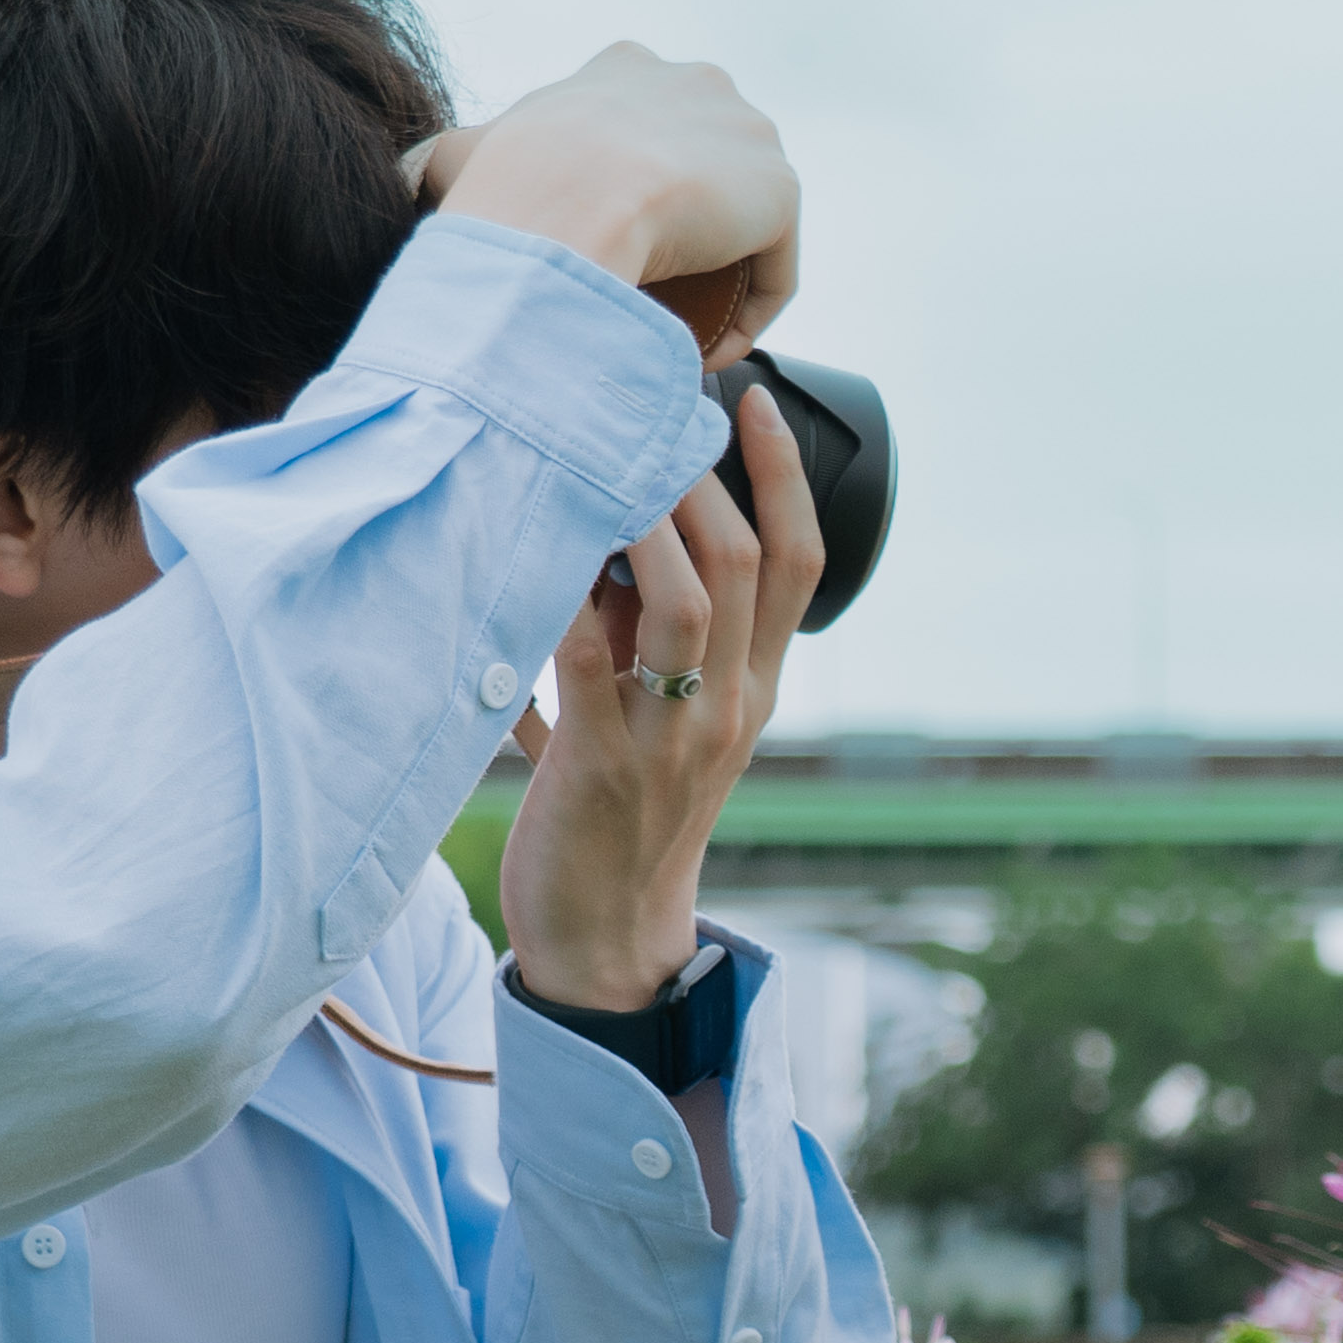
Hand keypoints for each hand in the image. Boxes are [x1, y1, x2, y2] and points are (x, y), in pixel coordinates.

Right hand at [407, 43, 795, 353]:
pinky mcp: (780, 189)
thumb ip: (445, 161)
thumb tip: (406, 179)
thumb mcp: (462, 154)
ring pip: (740, 226)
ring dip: (716, 284)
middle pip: (703, 176)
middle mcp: (698, 83)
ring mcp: (747, 133)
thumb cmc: (507, 185)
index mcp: (628, 67)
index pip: (646, 136)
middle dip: (681, 237)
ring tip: (672, 335)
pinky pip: (772, 270)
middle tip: (642, 300)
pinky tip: (703, 353)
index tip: (604, 256)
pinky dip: (744, 319)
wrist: (565, 201)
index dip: (628, 201)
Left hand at [498, 376, 818, 1010]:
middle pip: (751, 565)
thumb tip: (598, 540)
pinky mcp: (602, 767)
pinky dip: (566, 599)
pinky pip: (589, 663)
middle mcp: (732, 708)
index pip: (802, 566)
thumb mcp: (662, 719)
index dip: (784, 478)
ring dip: (647, 526)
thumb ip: (639, 639)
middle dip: (705, 478)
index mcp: (757, 690)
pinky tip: (540, 551)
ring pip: (689, 604)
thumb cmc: (624, 817)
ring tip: (608, 471)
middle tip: (653, 417)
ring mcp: (674, 739)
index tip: (754, 404)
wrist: (608, 937)